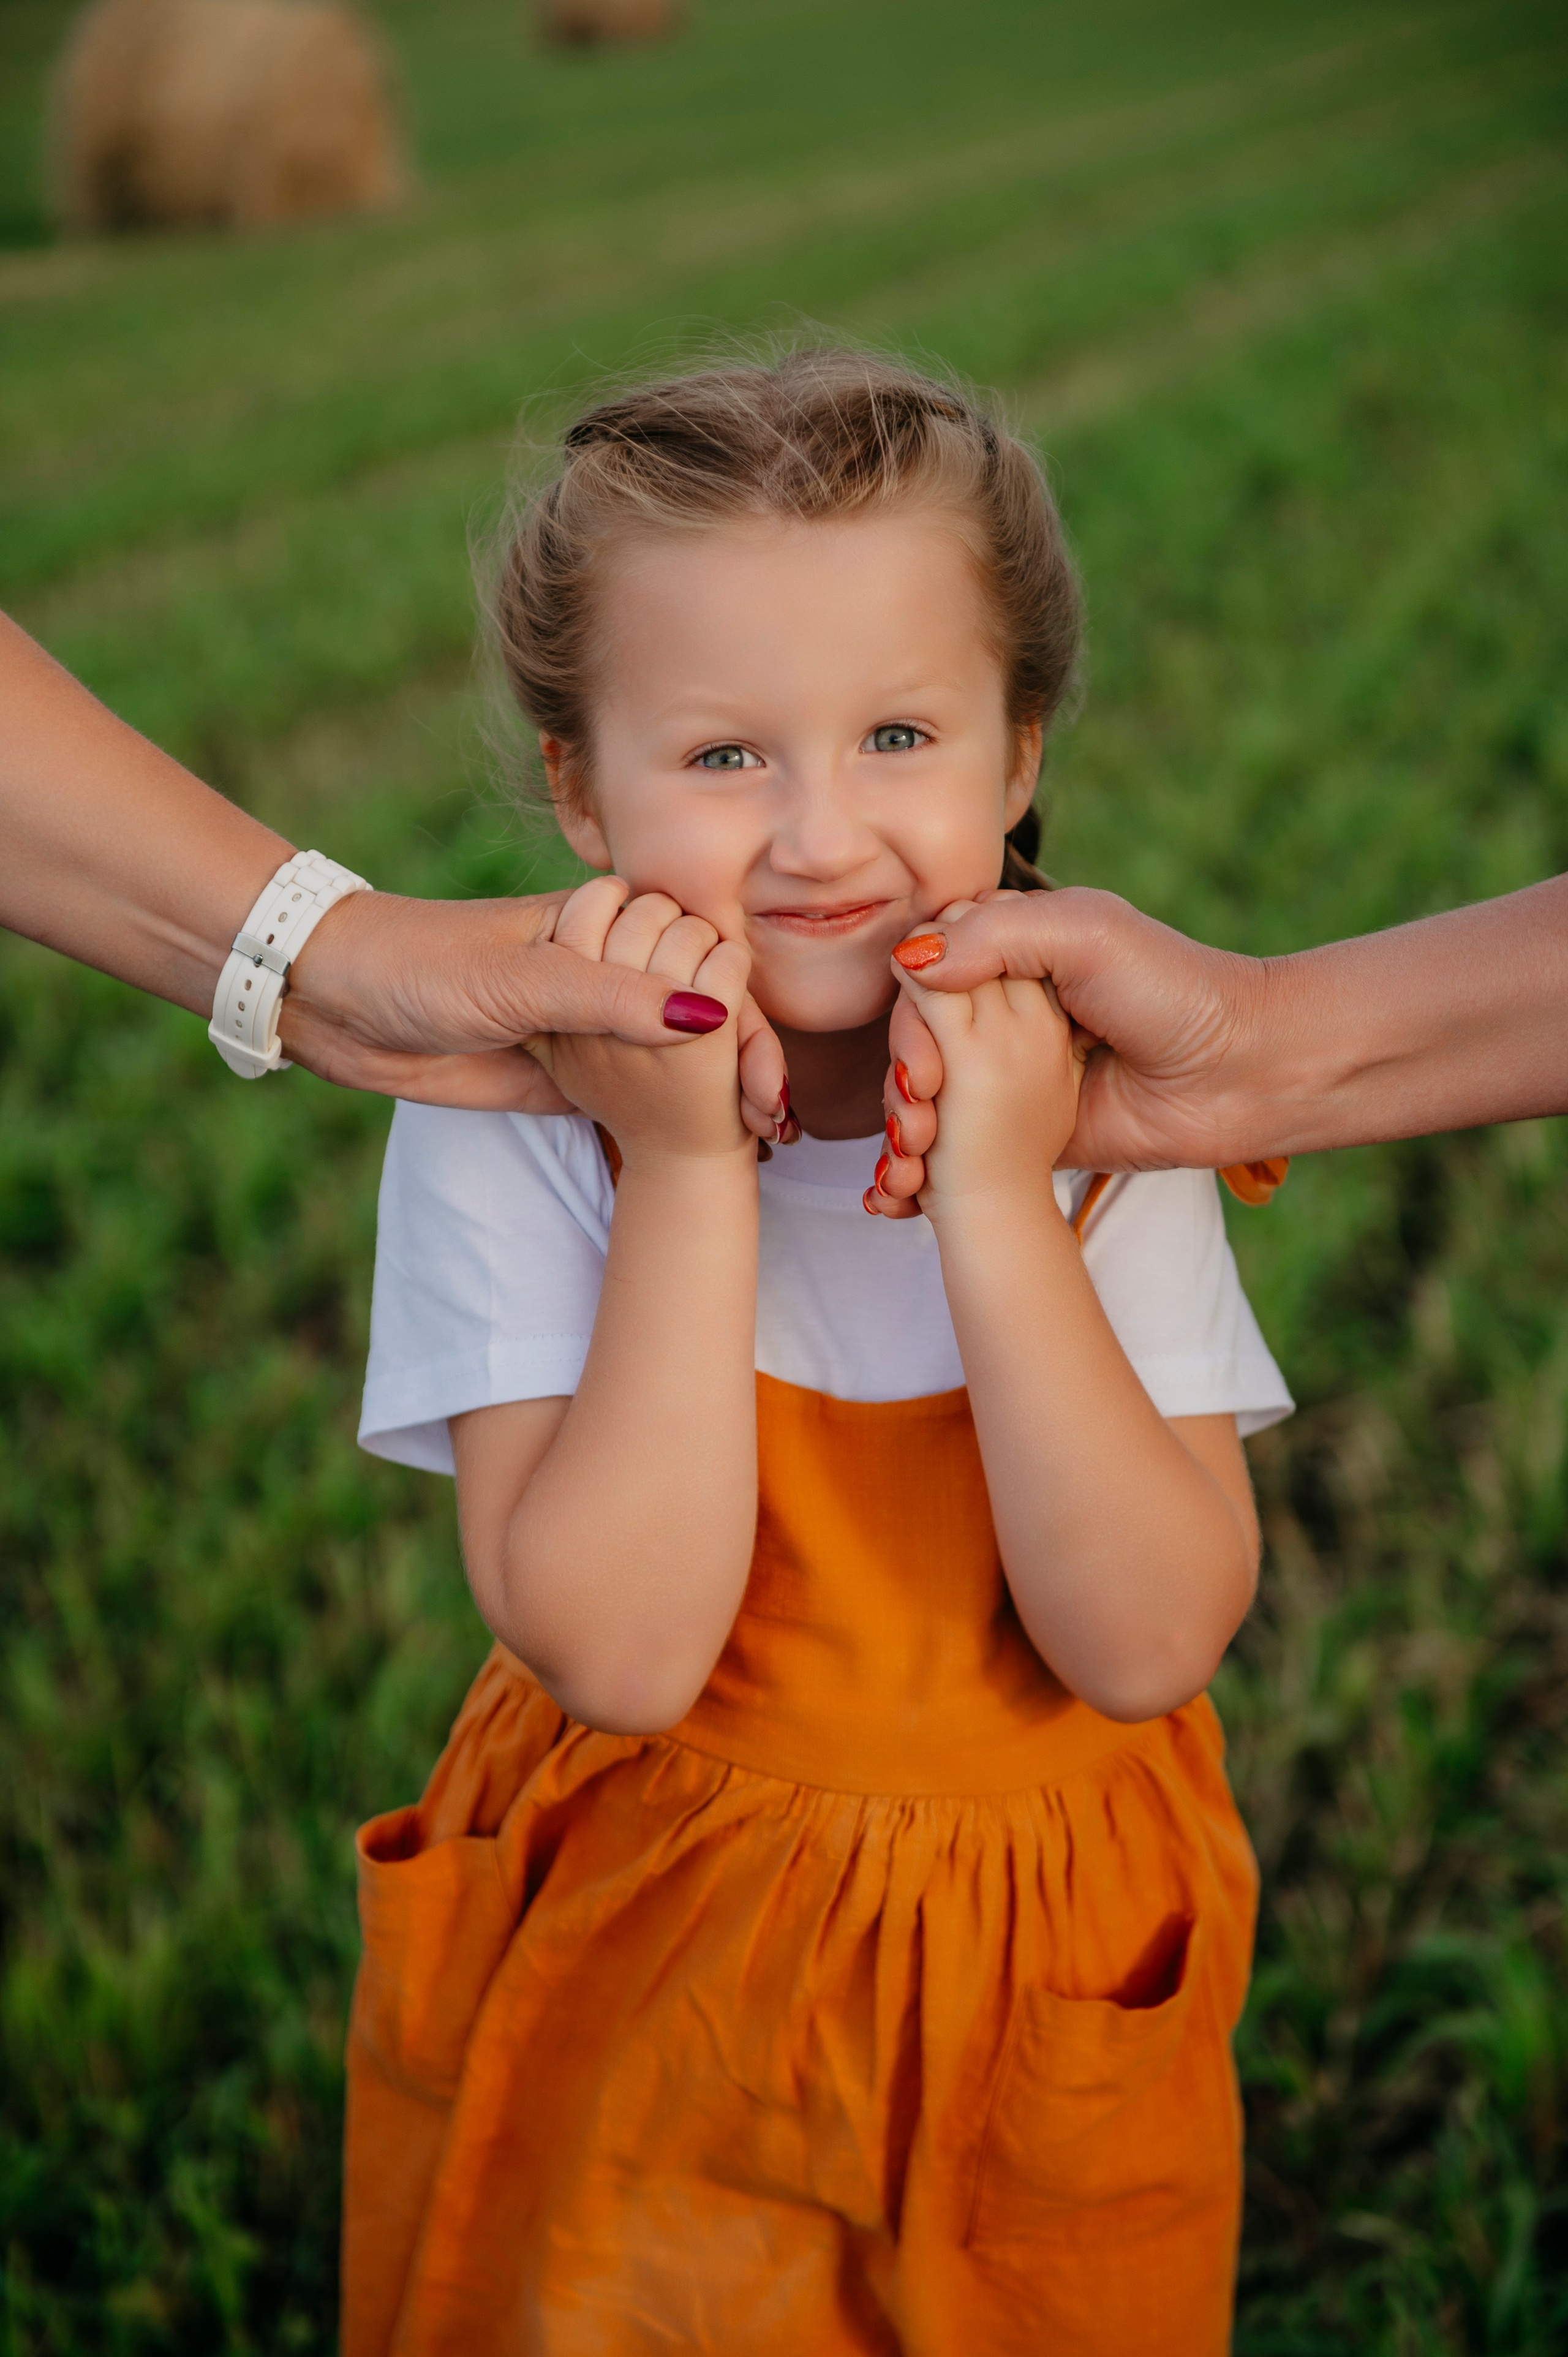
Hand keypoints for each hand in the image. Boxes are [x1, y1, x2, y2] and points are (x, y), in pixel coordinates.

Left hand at [281, 876, 788, 1138]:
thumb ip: (608, 995)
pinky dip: (666, 1111)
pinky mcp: (560, 1070)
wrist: (335, 1002)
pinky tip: (704, 1138)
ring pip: (668, 1053)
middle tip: (771, 1117)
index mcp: (604, 920)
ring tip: (759, 1135)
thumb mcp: (520, 978)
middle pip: (694, 1006)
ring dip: (711, 1088)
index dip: (738, 1009)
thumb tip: (704, 1014)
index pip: (697, 954)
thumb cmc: (420, 963)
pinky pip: (627, 1088)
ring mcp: (585, 1022)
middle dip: (738, 1056)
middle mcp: (604, 968)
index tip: (765, 1073)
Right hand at [868, 887, 1264, 1208]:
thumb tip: (907, 961)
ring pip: (925, 1091)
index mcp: (1014, 945)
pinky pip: (955, 1147)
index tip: (924, 1033)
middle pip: (917, 1030)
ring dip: (904, 1122)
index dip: (912, 998)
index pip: (926, 961)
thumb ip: (995, 936)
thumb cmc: (1170, 989)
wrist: (1236, 1075)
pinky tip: (900, 1190)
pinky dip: (919, 1169)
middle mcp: (1003, 1007)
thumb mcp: (1085, 933)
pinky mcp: (1019, 1133)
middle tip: (922, 1095)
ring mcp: (1007, 1073)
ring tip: (915, 1148)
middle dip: (906, 1066)